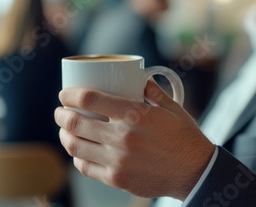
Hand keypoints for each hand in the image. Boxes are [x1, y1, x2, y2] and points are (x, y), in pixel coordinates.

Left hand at [54, 80, 215, 199]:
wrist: (195, 171)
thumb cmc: (184, 136)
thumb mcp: (171, 107)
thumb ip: (152, 90)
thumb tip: (138, 77)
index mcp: (134, 114)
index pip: (89, 99)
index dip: (70, 94)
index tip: (65, 93)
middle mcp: (122, 137)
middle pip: (75, 122)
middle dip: (61, 114)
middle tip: (61, 111)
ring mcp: (117, 160)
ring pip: (75, 145)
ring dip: (64, 134)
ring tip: (65, 130)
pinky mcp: (117, 178)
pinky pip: (85, 167)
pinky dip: (77, 156)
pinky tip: (79, 150)